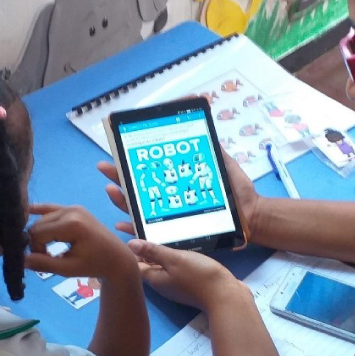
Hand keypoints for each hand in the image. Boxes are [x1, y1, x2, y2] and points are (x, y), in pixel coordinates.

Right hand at [25, 204, 137, 281]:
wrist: (117, 258)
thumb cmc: (94, 265)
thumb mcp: (69, 269)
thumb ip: (44, 264)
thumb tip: (21, 260)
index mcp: (72, 224)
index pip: (37, 233)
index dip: (36, 249)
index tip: (46, 261)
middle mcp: (71, 210)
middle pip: (38, 225)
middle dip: (37, 242)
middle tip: (47, 257)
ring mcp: (73, 207)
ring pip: (42, 219)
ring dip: (40, 234)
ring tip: (49, 249)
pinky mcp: (74, 208)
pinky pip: (51, 208)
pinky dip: (39, 211)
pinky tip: (27, 210)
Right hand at [96, 145, 259, 235]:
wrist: (250, 216)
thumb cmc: (236, 192)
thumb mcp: (223, 164)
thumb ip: (212, 147)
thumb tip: (202, 121)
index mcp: (176, 182)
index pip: (149, 172)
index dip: (132, 163)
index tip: (118, 151)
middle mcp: (167, 200)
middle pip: (137, 188)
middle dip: (118, 177)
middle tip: (105, 166)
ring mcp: (168, 218)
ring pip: (137, 210)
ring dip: (121, 201)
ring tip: (111, 190)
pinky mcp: (175, 233)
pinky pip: (150, 234)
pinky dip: (135, 230)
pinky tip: (123, 226)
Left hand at [127, 240, 250, 311]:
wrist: (225, 296)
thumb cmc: (198, 276)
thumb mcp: (174, 259)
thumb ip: (153, 252)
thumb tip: (129, 244)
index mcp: (155, 278)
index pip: (135, 264)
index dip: (131, 250)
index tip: (130, 231)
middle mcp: (162, 283)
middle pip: (148, 265)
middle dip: (144, 249)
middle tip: (142, 227)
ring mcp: (176, 284)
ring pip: (162, 266)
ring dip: (159, 252)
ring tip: (158, 233)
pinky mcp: (189, 282)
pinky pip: (176, 268)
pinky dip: (173, 257)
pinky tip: (178, 246)